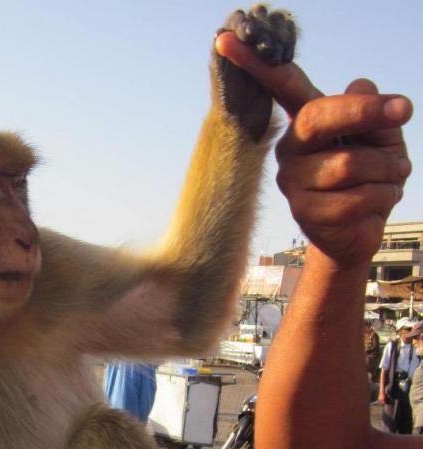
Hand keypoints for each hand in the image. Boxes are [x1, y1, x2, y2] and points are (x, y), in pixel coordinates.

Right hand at [215, 33, 413, 265]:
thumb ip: (374, 111)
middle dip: (365, 112)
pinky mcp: (304, 212)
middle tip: (403, 110)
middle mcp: (290, 149)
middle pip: (320, 117)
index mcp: (306, 123)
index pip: (281, 86)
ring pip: (349, 163)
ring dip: (387, 168)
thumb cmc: (373, 174)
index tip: (224, 39)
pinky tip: (379, 201)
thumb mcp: (383, 135)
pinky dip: (382, 196)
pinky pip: (354, 198)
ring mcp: (293, 182)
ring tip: (392, 176)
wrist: (364, 229)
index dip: (255, 62)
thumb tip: (362, 84)